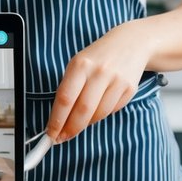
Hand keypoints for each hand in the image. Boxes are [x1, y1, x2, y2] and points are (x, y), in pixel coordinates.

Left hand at [45, 22, 147, 142]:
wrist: (131, 42)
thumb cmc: (98, 56)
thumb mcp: (78, 64)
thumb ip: (69, 88)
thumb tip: (59, 118)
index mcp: (80, 64)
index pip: (65, 99)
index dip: (57, 120)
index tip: (50, 134)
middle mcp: (99, 72)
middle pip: (82, 111)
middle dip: (70, 129)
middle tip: (61, 138)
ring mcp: (116, 81)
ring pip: (98, 114)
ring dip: (86, 124)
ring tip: (79, 122)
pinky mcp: (130, 89)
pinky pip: (112, 111)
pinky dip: (101, 115)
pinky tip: (98, 108)